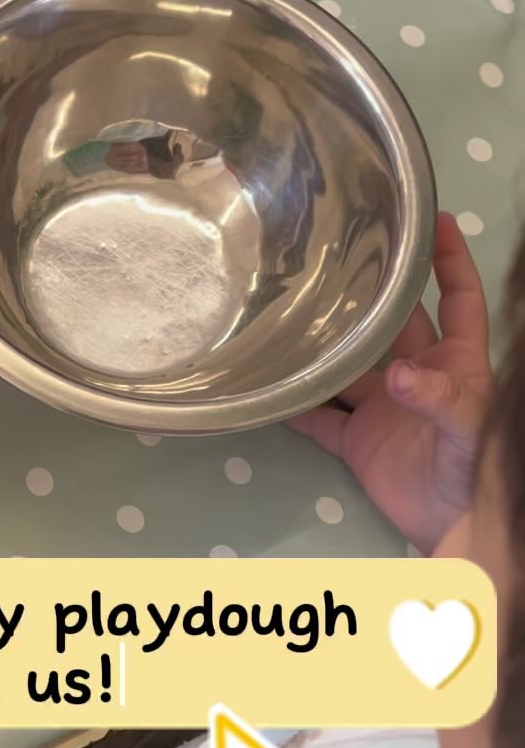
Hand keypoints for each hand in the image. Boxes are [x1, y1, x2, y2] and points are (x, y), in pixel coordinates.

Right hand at [288, 212, 492, 553]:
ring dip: (324, 347)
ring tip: (290, 314)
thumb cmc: (474, 470)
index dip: (450, 259)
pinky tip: (272, 388)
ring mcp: (384, 406)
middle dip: (369, 295)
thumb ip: (438, 398)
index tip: (435, 219)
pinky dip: (298, 407)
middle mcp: (417, 374)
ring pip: (348, 366)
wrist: (455, 528)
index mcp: (456, 361)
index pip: (458, 297)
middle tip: (335, 257)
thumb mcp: (467, 427)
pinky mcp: (359, 441)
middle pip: (392, 324)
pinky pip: (322, 419)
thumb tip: (397, 375)